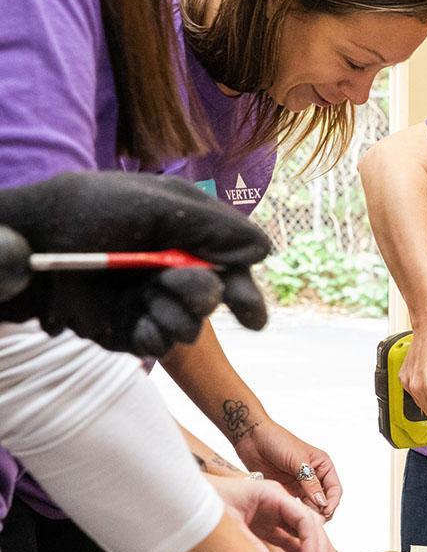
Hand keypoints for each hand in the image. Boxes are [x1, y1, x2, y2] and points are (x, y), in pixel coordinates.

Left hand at [0, 171, 270, 354]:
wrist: (35, 240)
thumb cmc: (92, 210)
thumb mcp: (160, 205)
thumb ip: (217, 227)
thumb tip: (266, 251)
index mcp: (191, 234)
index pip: (235, 265)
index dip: (245, 291)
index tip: (249, 317)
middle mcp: (177, 269)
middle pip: (218, 300)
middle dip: (203, 298)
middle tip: (182, 292)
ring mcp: (154, 300)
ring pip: (190, 327)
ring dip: (175, 316)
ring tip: (146, 298)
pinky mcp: (130, 327)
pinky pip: (160, 345)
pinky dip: (154, 338)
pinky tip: (139, 322)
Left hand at [208, 475, 356, 551]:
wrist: (189, 497)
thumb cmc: (207, 499)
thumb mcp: (226, 520)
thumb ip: (247, 542)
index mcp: (272, 494)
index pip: (303, 517)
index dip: (311, 540)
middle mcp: (277, 504)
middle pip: (308, 525)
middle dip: (320, 546)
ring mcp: (273, 516)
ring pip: (302, 534)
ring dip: (314, 550)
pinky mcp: (266, 527)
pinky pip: (289, 541)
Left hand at [234, 417, 342, 516]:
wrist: (252, 438)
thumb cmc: (278, 441)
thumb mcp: (298, 461)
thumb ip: (310, 483)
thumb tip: (323, 503)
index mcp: (322, 465)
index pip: (334, 488)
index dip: (332, 502)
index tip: (326, 512)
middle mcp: (314, 476)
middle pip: (324, 500)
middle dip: (321, 511)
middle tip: (314, 522)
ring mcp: (300, 484)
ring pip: (311, 505)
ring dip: (309, 514)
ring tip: (303, 521)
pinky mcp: (286, 490)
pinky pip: (296, 505)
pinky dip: (296, 512)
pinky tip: (292, 517)